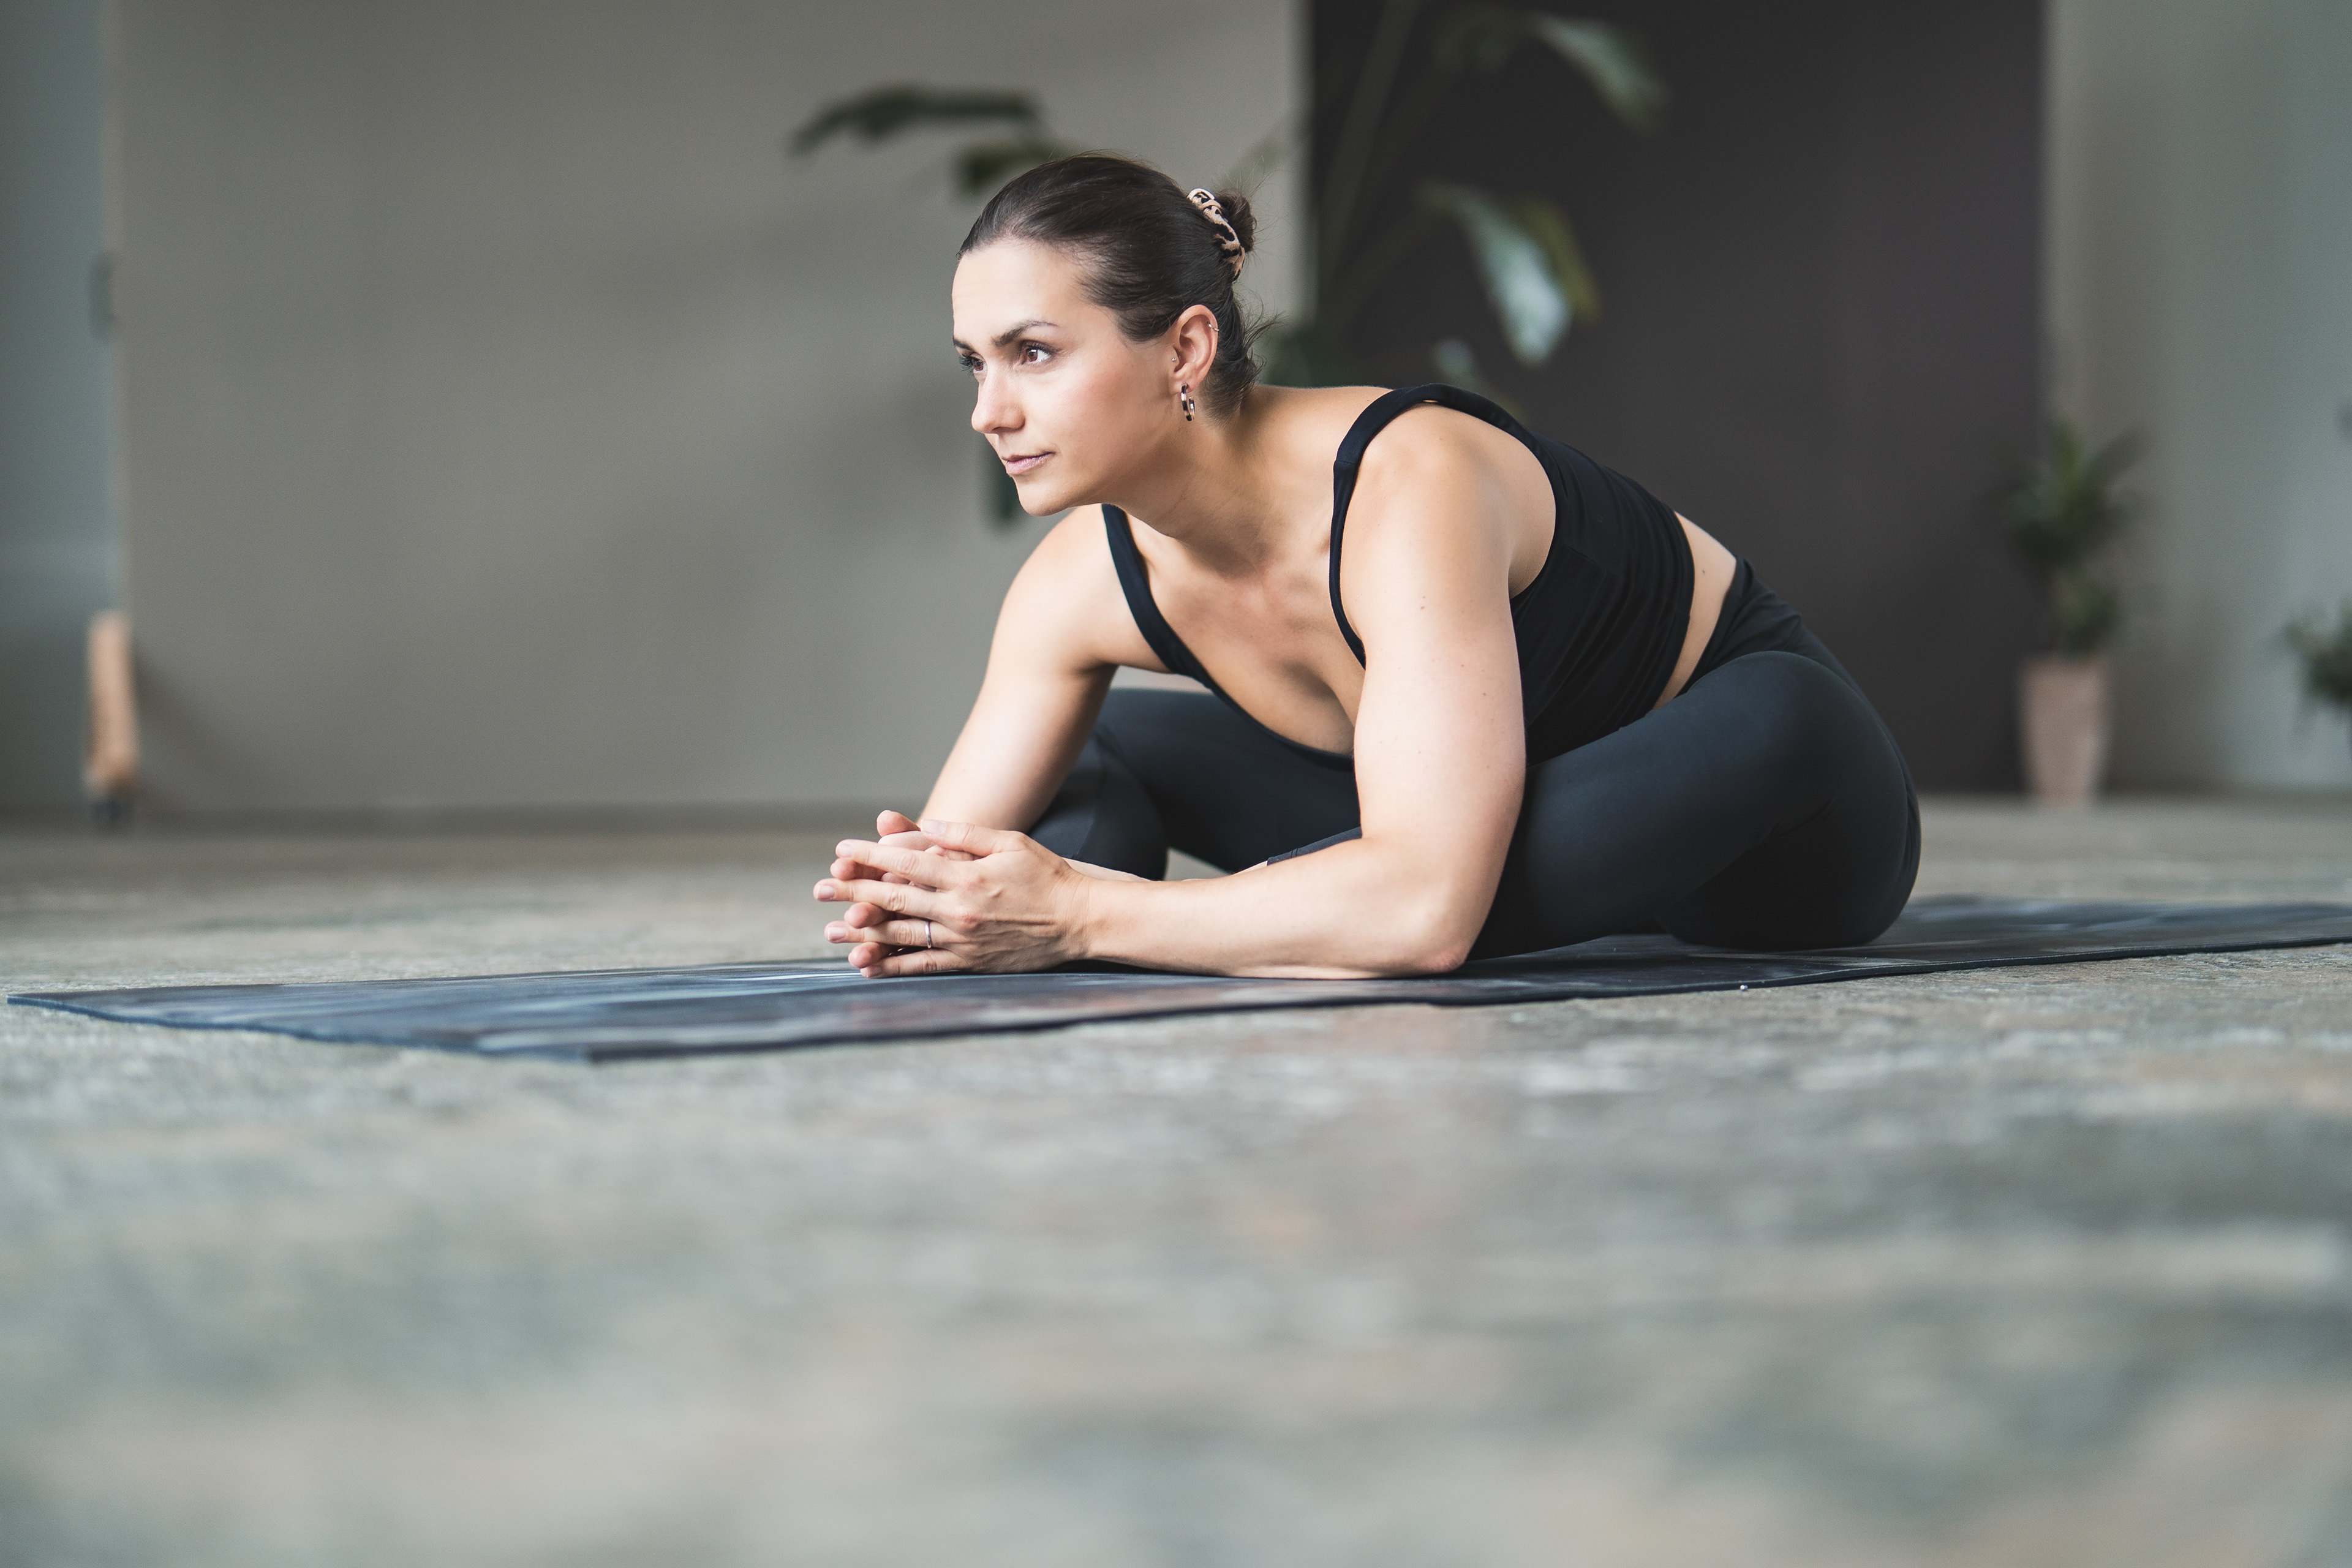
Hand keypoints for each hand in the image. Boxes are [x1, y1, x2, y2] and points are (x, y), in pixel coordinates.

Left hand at [815, 817, 1092, 976]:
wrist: (1080, 921)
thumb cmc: (1047, 876)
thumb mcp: (1010, 842)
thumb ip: (965, 834)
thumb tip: (926, 825)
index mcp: (967, 874)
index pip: (908, 861)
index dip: (871, 855)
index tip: (842, 852)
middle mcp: (960, 908)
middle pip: (895, 898)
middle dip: (853, 892)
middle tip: (820, 888)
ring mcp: (963, 939)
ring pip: (902, 935)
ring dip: (863, 932)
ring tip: (832, 929)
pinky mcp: (970, 963)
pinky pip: (923, 967)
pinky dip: (893, 967)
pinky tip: (867, 966)